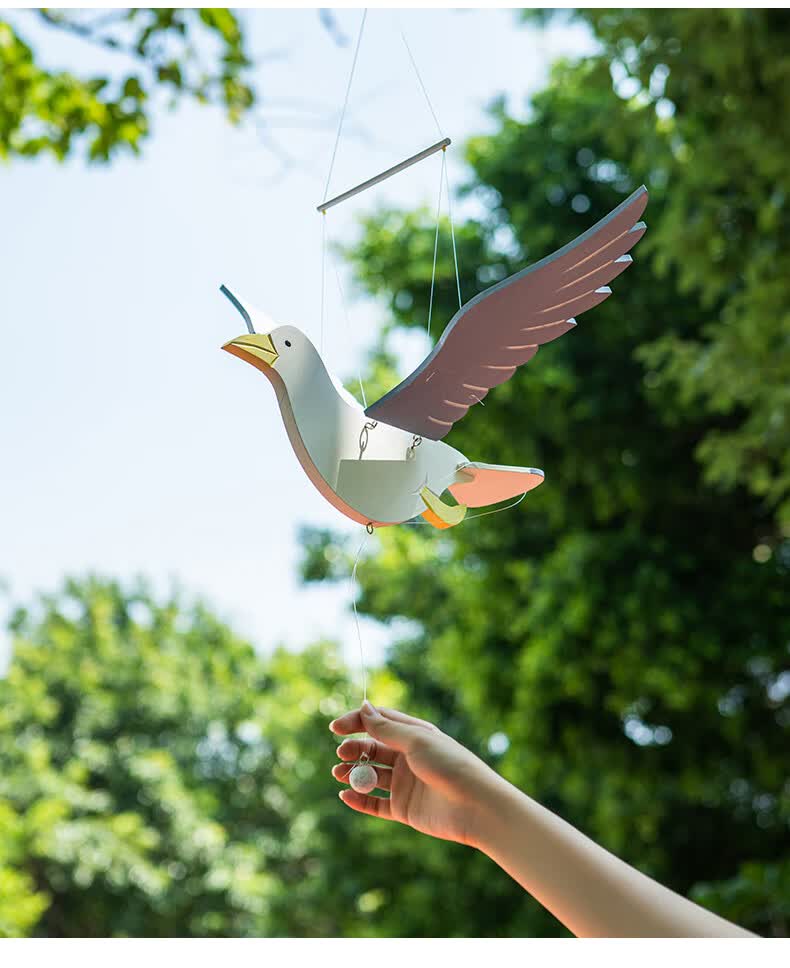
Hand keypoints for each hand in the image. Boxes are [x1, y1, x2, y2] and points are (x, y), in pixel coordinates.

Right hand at [329, 701, 504, 847]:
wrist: (475, 807)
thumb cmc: (450, 766)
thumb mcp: (417, 741)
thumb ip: (387, 728)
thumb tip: (364, 708)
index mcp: (414, 735)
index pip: (379, 722)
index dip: (357, 722)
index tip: (336, 728)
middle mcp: (408, 757)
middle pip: (372, 749)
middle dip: (353, 750)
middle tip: (341, 755)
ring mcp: (405, 783)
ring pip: (370, 775)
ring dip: (352, 773)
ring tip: (340, 774)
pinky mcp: (403, 808)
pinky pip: (375, 804)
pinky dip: (358, 800)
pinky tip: (345, 796)